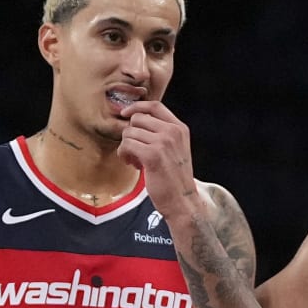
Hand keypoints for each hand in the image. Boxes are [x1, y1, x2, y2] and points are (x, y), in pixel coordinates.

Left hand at [117, 101, 197, 218]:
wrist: (183, 202)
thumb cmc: (175, 179)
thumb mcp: (175, 150)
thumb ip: (162, 134)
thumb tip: (136, 122)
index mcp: (180, 128)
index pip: (155, 106)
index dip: (137, 107)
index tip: (125, 114)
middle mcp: (173, 132)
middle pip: (138, 118)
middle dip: (130, 133)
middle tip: (134, 151)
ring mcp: (164, 142)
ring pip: (129, 132)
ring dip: (126, 147)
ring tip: (135, 161)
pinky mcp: (152, 155)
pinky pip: (127, 145)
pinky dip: (124, 154)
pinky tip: (132, 164)